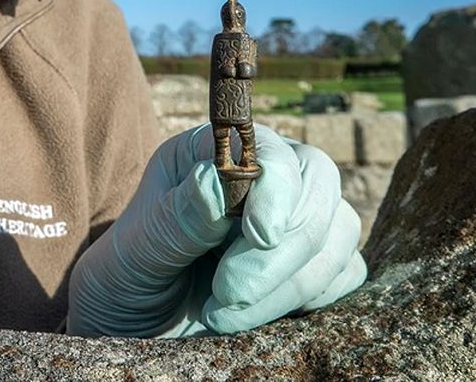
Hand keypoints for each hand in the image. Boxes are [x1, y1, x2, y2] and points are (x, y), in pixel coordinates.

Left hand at [66, 123, 366, 336]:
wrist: (135, 324)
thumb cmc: (129, 274)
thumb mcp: (138, 248)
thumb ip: (179, 217)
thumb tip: (215, 177)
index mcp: (217, 151)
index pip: (272, 150)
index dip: (277, 189)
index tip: (260, 234)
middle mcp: (265, 177)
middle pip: (318, 186)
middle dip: (281, 250)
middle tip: (228, 292)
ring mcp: (296, 219)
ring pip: (339, 233)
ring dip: (289, 284)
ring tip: (222, 313)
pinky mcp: (315, 265)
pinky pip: (346, 272)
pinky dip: (310, 301)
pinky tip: (254, 317)